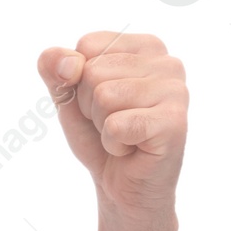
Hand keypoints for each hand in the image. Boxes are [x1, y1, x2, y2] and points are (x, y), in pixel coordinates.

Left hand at [37, 31, 186, 220]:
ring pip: (104, 96)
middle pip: (93, 71)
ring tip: (123, 135)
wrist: (121, 184)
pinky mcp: (175, 123)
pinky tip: (132, 149)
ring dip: (102, 125)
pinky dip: (113, 144)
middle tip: (113, 123)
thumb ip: (54, 68)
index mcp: (146, 46)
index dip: (79, 80)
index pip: (87, 46)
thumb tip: (69, 62)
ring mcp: (176, 91)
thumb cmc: (98, 134)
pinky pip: (116, 125)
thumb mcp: (66, 95)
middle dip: (89, 105)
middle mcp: (168, 62)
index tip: (102, 101)